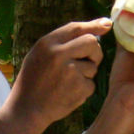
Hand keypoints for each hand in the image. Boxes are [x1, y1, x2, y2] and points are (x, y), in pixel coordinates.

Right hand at [7, 18, 112, 132]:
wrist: (26, 109)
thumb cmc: (34, 80)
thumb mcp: (39, 54)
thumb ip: (61, 42)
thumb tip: (91, 30)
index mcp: (47, 43)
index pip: (75, 28)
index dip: (93, 25)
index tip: (107, 24)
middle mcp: (59, 53)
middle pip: (91, 42)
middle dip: (95, 51)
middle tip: (89, 60)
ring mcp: (70, 71)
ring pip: (93, 66)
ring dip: (86, 74)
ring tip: (66, 83)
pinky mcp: (79, 87)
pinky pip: (91, 84)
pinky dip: (83, 89)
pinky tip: (68, 94)